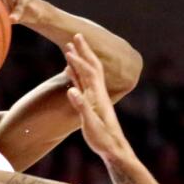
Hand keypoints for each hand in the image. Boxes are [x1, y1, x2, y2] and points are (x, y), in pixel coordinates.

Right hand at [63, 33, 128, 158]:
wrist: (114, 148)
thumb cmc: (103, 139)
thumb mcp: (91, 124)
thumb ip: (81, 107)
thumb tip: (71, 90)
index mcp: (98, 96)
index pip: (88, 73)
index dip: (78, 61)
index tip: (69, 48)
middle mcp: (98, 93)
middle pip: (91, 66)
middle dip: (84, 50)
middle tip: (77, 35)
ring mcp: (95, 97)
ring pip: (87, 72)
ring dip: (81, 58)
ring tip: (72, 46)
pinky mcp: (91, 103)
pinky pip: (82, 83)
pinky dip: (76, 73)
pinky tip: (70, 69)